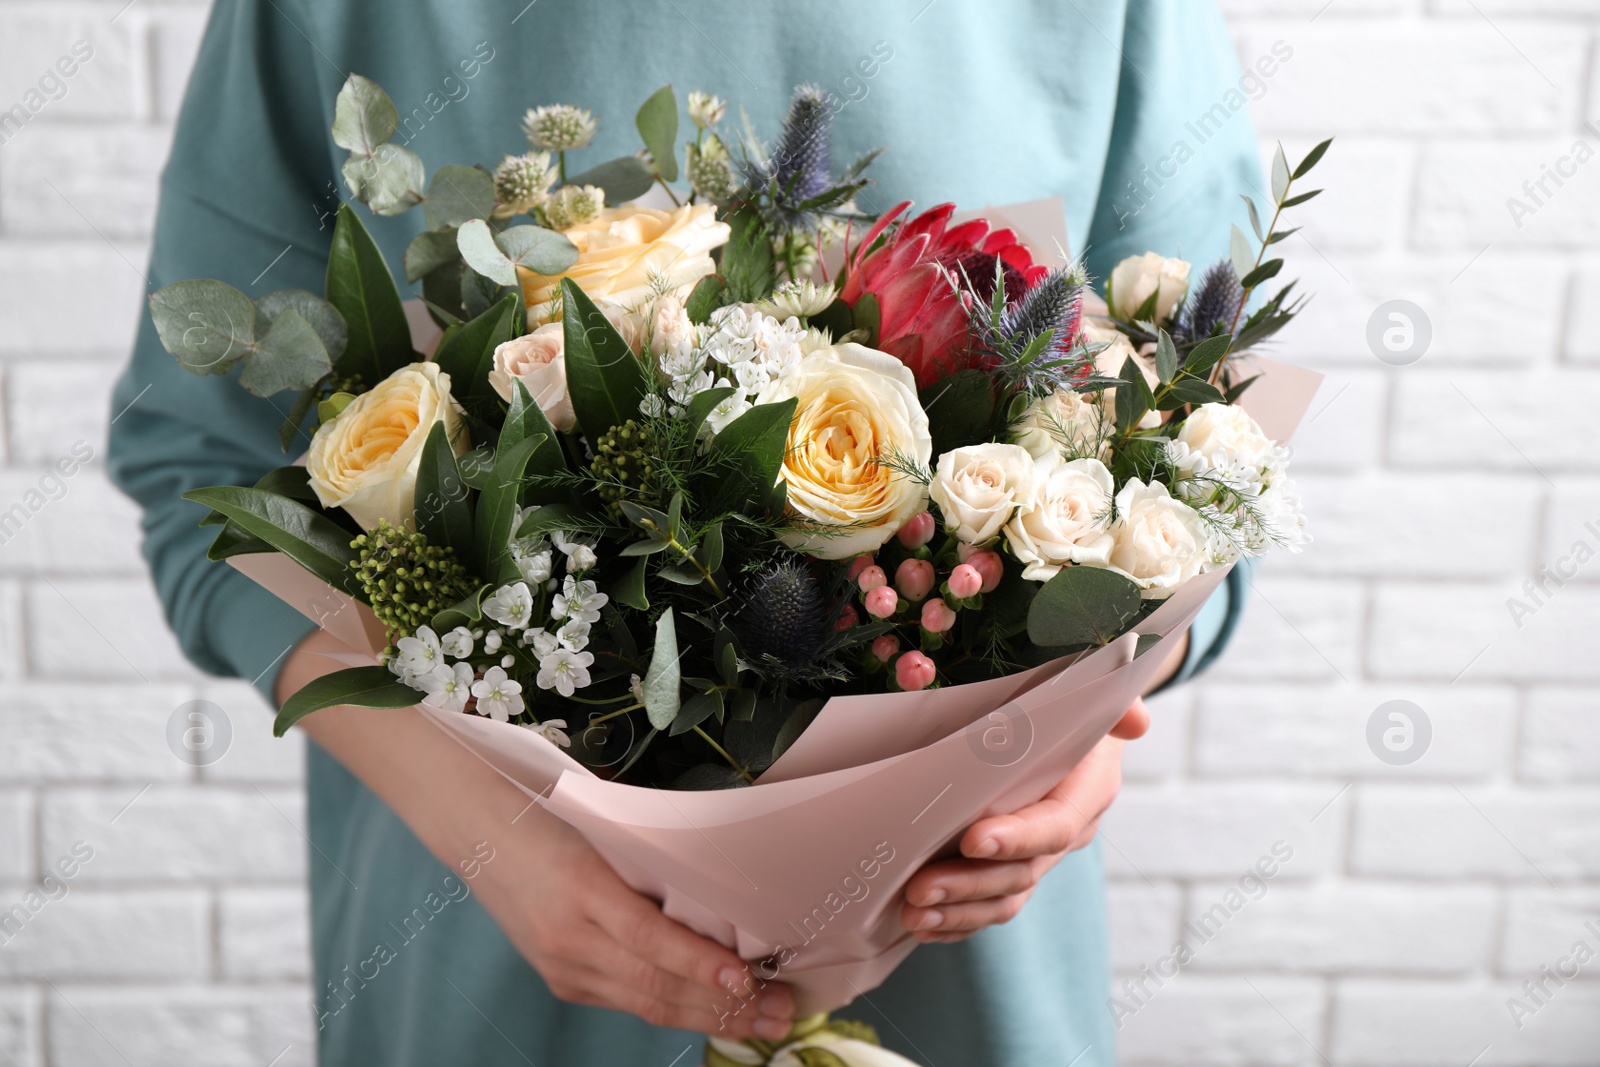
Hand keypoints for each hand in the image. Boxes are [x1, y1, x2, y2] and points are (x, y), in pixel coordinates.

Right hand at [280, 633, 795, 1039]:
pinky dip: (675, 1006)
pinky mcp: (560, 973)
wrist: (467, 816)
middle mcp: (570, 938)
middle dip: (727, 1005)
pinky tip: (713, 1008)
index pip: (654, 942)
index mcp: (582, 889)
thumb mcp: (601, 822)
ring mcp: (562, 963)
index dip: (703, 966)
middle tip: (784, 1008)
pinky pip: (626, 999)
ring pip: (647, 1003)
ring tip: (764, 1020)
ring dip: (710, 1016)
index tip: (748, 976)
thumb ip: (650, 858)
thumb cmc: (544, 803)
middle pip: (658, 987)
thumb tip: (723, 885)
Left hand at [899, 698, 1150, 942]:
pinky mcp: (1013, 870)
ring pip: (1003, 898)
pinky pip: (988, 907)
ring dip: (956, 911)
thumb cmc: (1071, 705)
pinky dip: (954, 920)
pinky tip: (918, 924)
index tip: (973, 839)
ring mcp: (1039, 857)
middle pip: (1022, 872)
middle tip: (920, 887)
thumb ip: (1115, 702)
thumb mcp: (1090, 693)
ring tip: (912, 912)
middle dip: (970, 883)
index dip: (1018, 838)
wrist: (1072, 729)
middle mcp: (1066, 833)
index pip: (1055, 825)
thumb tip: (1136, 720)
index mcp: (1087, 791)